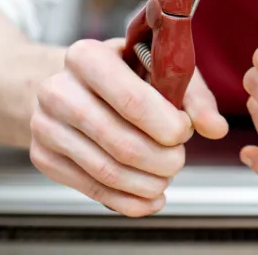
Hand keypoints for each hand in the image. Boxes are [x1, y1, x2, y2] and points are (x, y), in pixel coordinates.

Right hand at [30, 38, 228, 216]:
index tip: (184, 132)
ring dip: (148, 183)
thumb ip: (193, 96)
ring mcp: (45, 125)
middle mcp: (57, 89)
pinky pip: (92, 189)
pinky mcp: (43, 156)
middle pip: (121, 141)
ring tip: (166, 177)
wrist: (69, 84)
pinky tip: (150, 196)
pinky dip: (129, 201)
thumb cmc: (121, 72)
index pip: (132, 100)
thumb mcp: (160, 69)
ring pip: (106, 171)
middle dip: (162, 159)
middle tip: (179, 159)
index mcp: (86, 56)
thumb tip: (214, 128)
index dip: (166, 125)